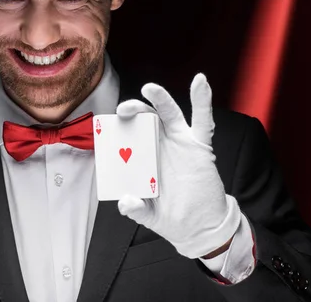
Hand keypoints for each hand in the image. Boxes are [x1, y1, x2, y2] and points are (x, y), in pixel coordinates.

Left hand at [116, 73, 240, 258]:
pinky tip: (200, 83)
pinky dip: (203, 100)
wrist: (201, 227)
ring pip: (169, 113)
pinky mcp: (199, 145)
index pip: (129, 136)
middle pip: (145, 118)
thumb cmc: (173, 217)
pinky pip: (203, 120)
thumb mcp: (149, 215)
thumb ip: (136, 209)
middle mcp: (160, 144)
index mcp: (145, 157)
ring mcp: (180, 142)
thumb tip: (125, 202)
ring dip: (160, 98)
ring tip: (150, 88)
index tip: (106, 127)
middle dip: (133, 109)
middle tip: (124, 111)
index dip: (118, 129)